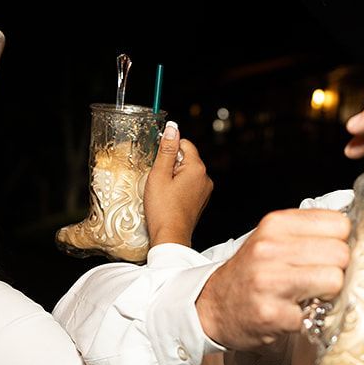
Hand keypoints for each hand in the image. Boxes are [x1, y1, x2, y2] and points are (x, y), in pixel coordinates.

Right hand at [143, 122, 211, 247]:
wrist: (170, 236)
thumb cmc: (163, 209)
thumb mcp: (159, 174)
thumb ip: (166, 149)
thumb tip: (172, 128)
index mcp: (197, 168)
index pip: (184, 144)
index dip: (168, 150)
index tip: (158, 161)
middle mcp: (205, 178)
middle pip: (186, 158)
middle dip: (170, 164)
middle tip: (159, 180)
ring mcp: (204, 191)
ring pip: (186, 172)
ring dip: (173, 176)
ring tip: (163, 191)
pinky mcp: (200, 201)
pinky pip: (188, 185)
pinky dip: (178, 187)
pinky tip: (168, 199)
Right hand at [196, 208, 350, 350]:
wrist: (212, 307)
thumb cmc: (250, 273)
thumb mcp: (272, 238)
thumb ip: (309, 231)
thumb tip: (356, 235)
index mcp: (275, 224)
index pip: (339, 224)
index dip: (340, 242)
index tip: (329, 255)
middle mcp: (270, 249)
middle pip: (341, 254)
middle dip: (337, 270)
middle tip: (320, 279)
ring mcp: (270, 282)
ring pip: (335, 281)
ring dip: (328, 294)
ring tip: (310, 296)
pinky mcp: (272, 314)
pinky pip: (317, 314)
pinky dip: (311, 318)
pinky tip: (294, 313)